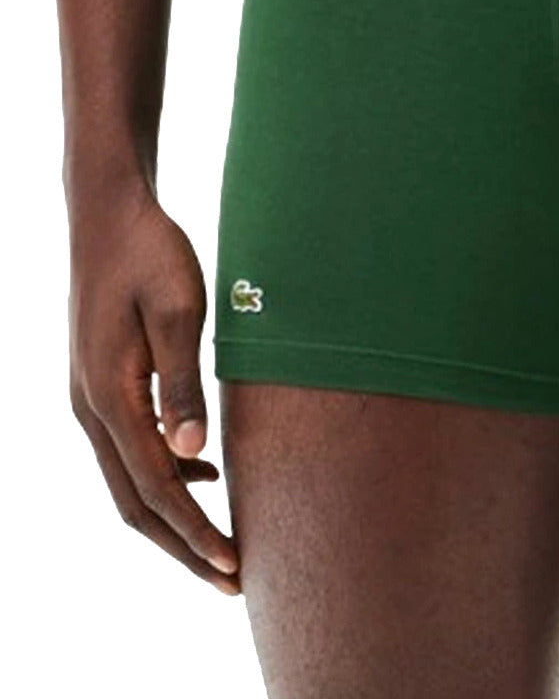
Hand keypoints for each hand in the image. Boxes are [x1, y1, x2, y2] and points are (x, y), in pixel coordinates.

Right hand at [68, 181, 239, 593]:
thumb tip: (195, 456)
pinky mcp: (101, 384)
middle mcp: (90, 408)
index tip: (234, 567)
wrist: (109, 214)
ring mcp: (90, 398)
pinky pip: (130, 450)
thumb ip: (185, 383)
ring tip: (222, 540)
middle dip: (183, 546)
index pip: (155, 489)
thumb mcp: (180, 310)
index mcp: (109, 396)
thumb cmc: (152, 254)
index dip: (196, 533)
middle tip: (232, 578)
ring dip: (174, 515)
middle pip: (135, 503)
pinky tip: (205, 472)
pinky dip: (166, 476)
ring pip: (129, 481)